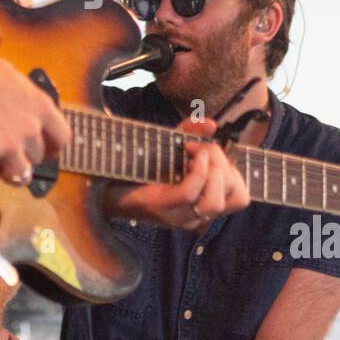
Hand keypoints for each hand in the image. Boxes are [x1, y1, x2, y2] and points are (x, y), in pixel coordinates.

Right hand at [0, 40, 70, 186]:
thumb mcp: (14, 82)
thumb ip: (25, 105)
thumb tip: (26, 118)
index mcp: (40, 106)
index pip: (61, 139)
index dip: (51, 149)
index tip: (43, 153)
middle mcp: (29, 127)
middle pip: (36, 158)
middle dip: (22, 158)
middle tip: (7, 157)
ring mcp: (8, 143)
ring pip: (17, 174)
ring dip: (3, 172)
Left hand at [107, 119, 248, 229]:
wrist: (99, 184)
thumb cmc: (136, 165)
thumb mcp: (170, 144)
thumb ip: (191, 131)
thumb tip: (212, 124)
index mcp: (201, 204)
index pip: (240, 198)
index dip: (234, 173)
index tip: (210, 155)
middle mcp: (194, 215)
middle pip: (235, 197)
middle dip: (224, 164)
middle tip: (199, 149)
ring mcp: (178, 215)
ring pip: (215, 200)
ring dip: (211, 168)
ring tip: (194, 152)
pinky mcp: (161, 207)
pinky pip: (190, 192)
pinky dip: (195, 169)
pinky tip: (188, 153)